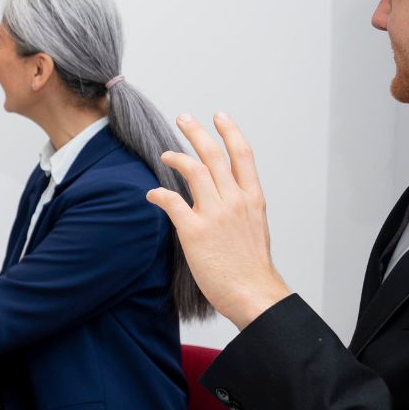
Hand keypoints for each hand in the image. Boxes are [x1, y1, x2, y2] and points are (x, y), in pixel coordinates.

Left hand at [146, 114, 291, 327]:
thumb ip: (242, 207)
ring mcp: (215, 214)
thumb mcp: (256, 228)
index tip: (220, 116)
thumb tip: (227, 198)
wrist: (254, 293)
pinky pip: (172, 202)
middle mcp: (235, 200)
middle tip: (183, 118)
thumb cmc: (252, 266)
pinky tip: (152, 194)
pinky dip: (159, 194)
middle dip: (197, 132)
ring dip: (175, 157)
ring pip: (193, 171)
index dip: (230, 132)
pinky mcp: (195, 231)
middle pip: (214, 155)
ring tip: (164, 153)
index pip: (242, 155)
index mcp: (253, 199)